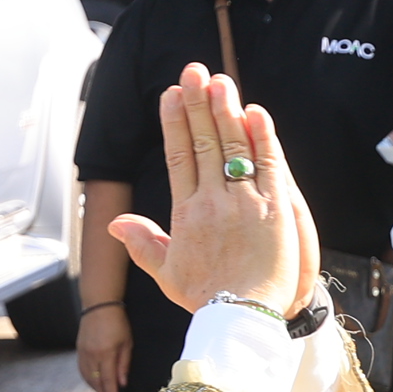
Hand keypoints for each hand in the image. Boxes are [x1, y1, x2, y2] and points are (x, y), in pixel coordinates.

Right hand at [77, 300, 131, 391]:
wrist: (99, 305)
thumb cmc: (118, 322)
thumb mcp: (127, 343)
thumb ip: (124, 364)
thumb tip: (122, 383)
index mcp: (105, 353)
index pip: (108, 380)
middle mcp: (91, 355)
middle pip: (96, 382)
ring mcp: (83, 352)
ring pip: (88, 377)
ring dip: (95, 388)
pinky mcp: (79, 350)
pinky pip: (83, 369)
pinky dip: (89, 379)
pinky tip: (94, 383)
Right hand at [113, 64, 317, 316]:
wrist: (241, 320)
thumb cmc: (206, 300)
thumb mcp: (167, 274)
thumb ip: (143, 244)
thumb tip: (116, 224)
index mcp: (186, 213)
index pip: (179, 156)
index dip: (175, 123)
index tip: (171, 95)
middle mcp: (213, 202)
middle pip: (205, 143)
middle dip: (198, 104)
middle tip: (194, 71)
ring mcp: (246, 204)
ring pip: (235, 148)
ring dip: (227, 111)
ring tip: (220, 80)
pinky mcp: (276, 211)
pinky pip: (269, 167)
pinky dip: (263, 139)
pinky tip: (256, 113)